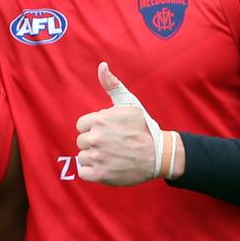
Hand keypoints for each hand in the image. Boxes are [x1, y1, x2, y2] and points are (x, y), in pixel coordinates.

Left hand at [75, 62, 176, 185]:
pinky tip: (107, 166)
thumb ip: (112, 85)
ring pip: (82, 157)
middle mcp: (96, 138)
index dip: (94, 128)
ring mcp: (97, 157)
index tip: (108, 132)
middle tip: (112, 144)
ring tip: (111, 155)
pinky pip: (84, 172)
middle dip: (94, 143)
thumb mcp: (129, 103)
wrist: (158, 154)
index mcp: (99, 120)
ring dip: (94, 157)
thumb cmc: (143, 127)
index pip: (81, 125)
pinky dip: (93, 171)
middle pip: (82, 141)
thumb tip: (102, 65)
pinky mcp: (100, 175)